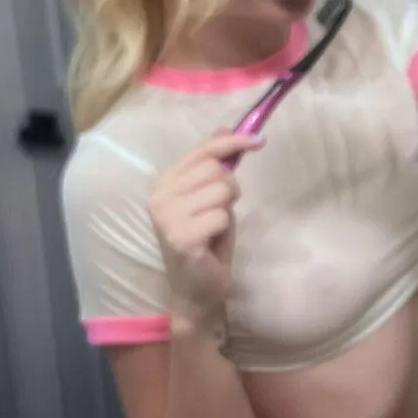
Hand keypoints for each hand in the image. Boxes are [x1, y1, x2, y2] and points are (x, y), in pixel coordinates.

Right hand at [147, 130, 263, 328]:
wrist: (197, 289)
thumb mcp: (212, 197)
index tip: (258, 140)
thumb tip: (224, 128)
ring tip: (214, 227)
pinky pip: (220, 216)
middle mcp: (159, 196)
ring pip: (220, 191)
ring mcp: (167, 217)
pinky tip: (210, 242)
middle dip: (229, 188)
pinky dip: (223, 228)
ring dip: (226, 209)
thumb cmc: (206, 242)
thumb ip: (214, 165)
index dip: (232, 142)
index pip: (201, 150)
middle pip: (215, 170)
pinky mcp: (180, 237)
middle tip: (221, 210)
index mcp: (164, 183)